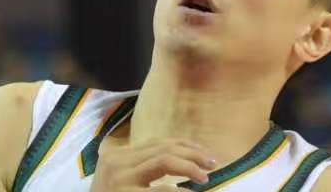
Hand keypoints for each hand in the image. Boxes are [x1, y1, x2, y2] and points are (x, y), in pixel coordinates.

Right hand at [90, 139, 219, 190]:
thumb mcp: (122, 181)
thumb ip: (142, 170)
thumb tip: (179, 161)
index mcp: (117, 156)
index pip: (157, 143)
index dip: (184, 145)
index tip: (203, 152)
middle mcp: (117, 162)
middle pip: (163, 148)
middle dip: (192, 154)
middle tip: (213, 163)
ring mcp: (120, 178)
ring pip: (163, 160)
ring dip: (189, 167)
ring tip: (205, 176)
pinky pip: (160, 189)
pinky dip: (178, 191)